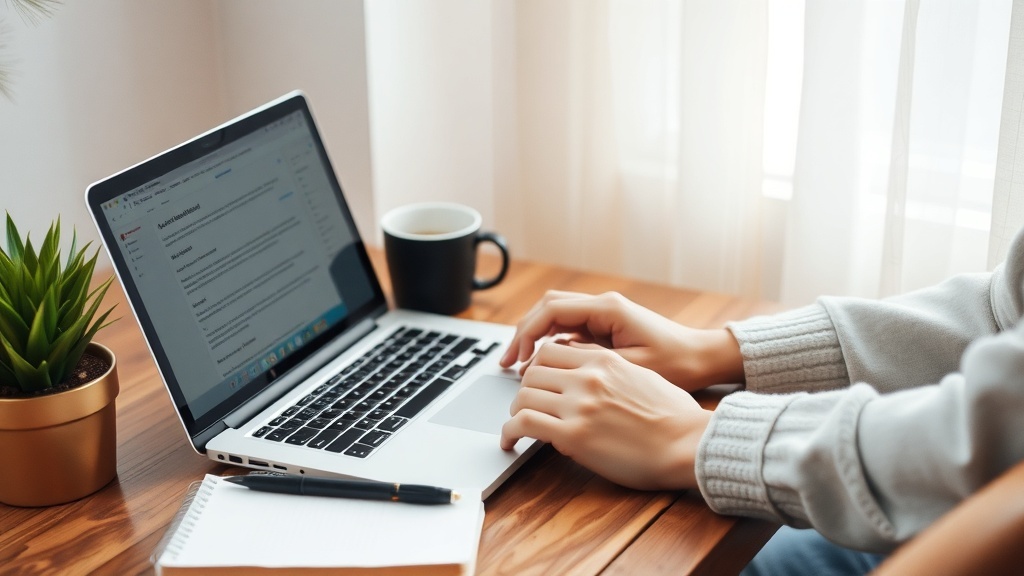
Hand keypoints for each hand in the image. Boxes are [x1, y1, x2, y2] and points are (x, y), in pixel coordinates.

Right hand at [500, 291, 743, 391]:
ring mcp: (604, 314)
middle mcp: (603, 305)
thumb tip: (551, 363)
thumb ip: (591, 361)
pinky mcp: (606, 326)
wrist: (703, 358)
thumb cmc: (677, 364)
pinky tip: (542, 366)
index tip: (516, 359)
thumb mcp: (633, 366)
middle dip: (523, 333)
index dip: (528, 333)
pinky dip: (551, 344)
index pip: (552, 310)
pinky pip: (569, 329)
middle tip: (508, 362)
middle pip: (548, 308)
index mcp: (608, 309)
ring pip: (556, 316)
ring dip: (535, 337)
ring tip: (518, 365)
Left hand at [500, 341, 710, 489]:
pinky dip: (509, 432)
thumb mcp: (642, 377)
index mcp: (604, 360)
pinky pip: (523, 424)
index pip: (552, 350)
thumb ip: (611, 372)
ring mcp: (579, 404)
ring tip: (516, 425)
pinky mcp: (573, 434)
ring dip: (515, 411)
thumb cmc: (675, 417)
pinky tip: (510, 441)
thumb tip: (592, 376)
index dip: (539, 366)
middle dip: (525, 389)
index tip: (536, 381)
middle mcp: (588, 376)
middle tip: (524, 405)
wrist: (688, 444)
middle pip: (533, 371)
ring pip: (523, 395)